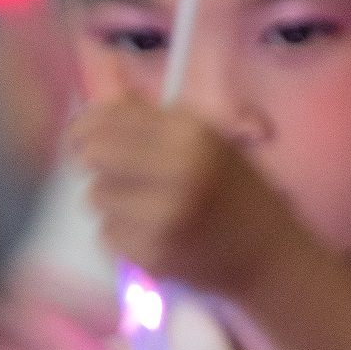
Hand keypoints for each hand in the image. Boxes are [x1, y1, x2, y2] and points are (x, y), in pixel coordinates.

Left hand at [72, 98, 304, 301]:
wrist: (268, 254)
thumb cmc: (234, 189)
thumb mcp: (203, 139)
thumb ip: (147, 118)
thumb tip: (92, 95)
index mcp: (190, 134)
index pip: (109, 119)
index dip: (86, 127)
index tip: (82, 137)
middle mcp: (176, 171)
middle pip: (95, 155)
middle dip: (98, 162)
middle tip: (115, 171)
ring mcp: (162, 216)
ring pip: (96, 196)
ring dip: (111, 200)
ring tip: (145, 205)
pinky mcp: (151, 254)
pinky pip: (106, 234)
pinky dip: (121, 233)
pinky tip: (151, 232)